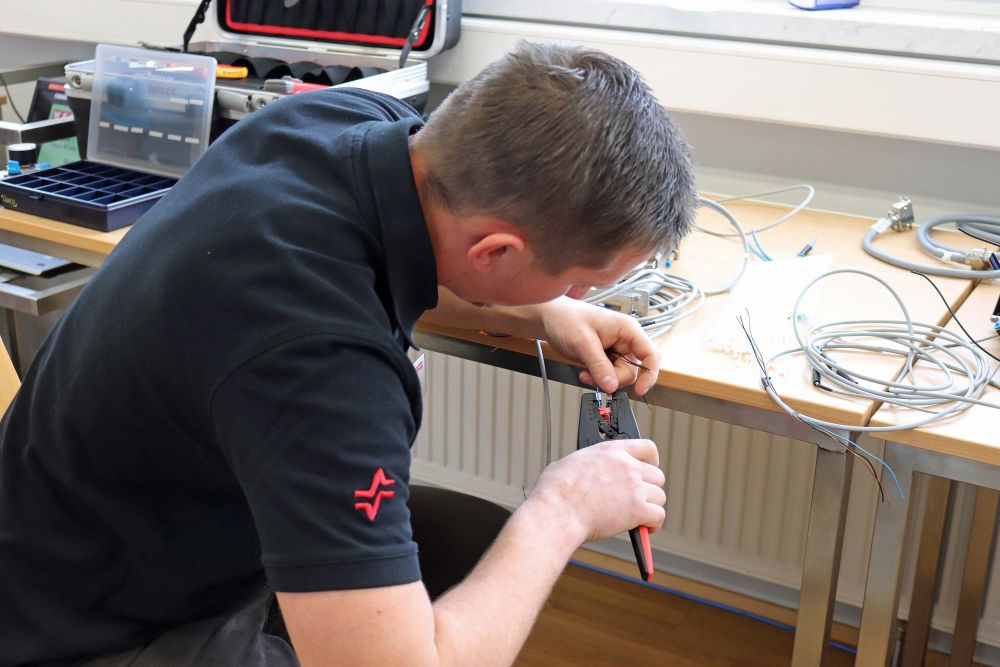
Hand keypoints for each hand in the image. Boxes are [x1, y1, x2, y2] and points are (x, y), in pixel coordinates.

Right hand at [528, 439, 665, 543]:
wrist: (558, 511)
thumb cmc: (556, 491)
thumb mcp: (571, 462)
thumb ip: (587, 464)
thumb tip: (582, 472)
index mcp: (611, 451)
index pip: (647, 448)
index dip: (652, 461)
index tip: (650, 469)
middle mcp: (627, 466)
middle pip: (657, 476)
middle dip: (650, 489)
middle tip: (639, 499)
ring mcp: (634, 488)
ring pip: (660, 497)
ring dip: (651, 507)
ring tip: (640, 516)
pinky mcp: (637, 510)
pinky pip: (658, 516)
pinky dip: (653, 525)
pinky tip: (644, 528)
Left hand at [539, 297, 659, 395]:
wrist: (550, 319)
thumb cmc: (566, 319)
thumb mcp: (583, 342)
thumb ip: (599, 365)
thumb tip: (612, 386)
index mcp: (627, 329)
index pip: (651, 354)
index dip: (650, 374)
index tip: (640, 390)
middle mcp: (625, 340)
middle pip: (633, 371)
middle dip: (614, 379)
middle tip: (594, 377)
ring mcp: (616, 351)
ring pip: (620, 376)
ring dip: (603, 380)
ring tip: (585, 373)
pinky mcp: (606, 359)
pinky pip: (609, 376)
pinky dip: (597, 379)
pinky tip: (585, 372)